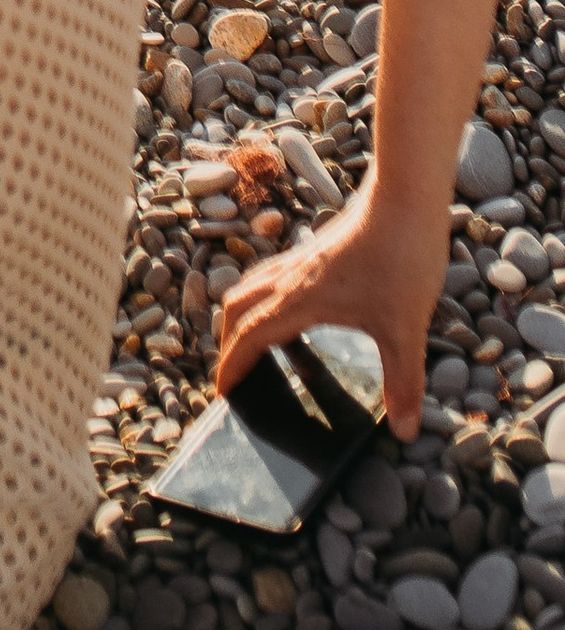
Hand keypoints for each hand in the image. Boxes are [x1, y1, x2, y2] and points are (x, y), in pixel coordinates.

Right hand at [214, 183, 444, 437]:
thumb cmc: (402, 257)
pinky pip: (272, 275)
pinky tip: (296, 311)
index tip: (223, 392)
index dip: (233, 365)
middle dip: (227, 340)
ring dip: (243, 316)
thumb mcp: (406, 329)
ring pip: (251, 286)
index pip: (250, 336)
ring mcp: (301, 259)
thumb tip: (405, 432)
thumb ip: (404, 383)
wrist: (405, 197)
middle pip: (236, 306)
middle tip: (235, 372)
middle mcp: (290, 277)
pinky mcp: (316, 249)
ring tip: (256, 343)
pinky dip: (265, 298)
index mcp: (300, 299)